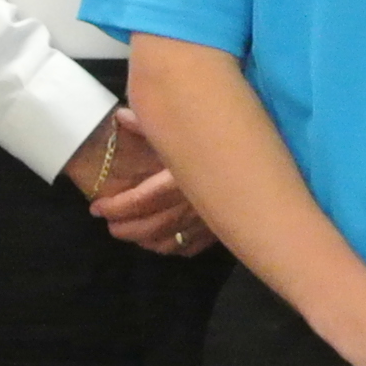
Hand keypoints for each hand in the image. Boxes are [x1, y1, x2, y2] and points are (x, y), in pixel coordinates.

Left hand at [79, 111, 214, 255]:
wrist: (268, 147)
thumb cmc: (220, 128)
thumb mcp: (184, 118)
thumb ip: (151, 122)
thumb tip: (121, 117)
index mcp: (180, 178)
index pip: (140, 201)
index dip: (116, 207)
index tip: (97, 208)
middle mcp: (193, 204)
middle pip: (153, 226)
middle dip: (128, 228)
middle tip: (111, 226)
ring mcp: (211, 218)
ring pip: (172, 240)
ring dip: (148, 241)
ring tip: (132, 236)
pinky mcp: (225, 224)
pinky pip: (196, 245)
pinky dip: (177, 248)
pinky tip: (166, 244)